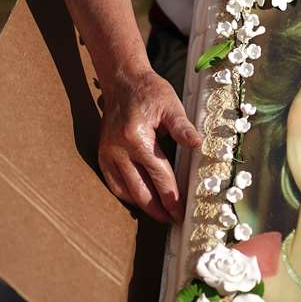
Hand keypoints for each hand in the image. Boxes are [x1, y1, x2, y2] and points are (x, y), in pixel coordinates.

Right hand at [97, 66, 202, 223]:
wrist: (123, 81)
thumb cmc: (150, 91)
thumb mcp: (171, 104)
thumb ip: (182, 127)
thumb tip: (198, 144)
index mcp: (137, 138)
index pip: (159, 176)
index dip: (171, 196)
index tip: (180, 212)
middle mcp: (118, 150)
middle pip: (140, 190)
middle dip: (157, 208)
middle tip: (172, 220)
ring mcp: (107, 154)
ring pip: (125, 191)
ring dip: (142, 205)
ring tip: (159, 214)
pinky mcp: (102, 154)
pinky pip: (113, 183)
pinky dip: (126, 195)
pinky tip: (139, 200)